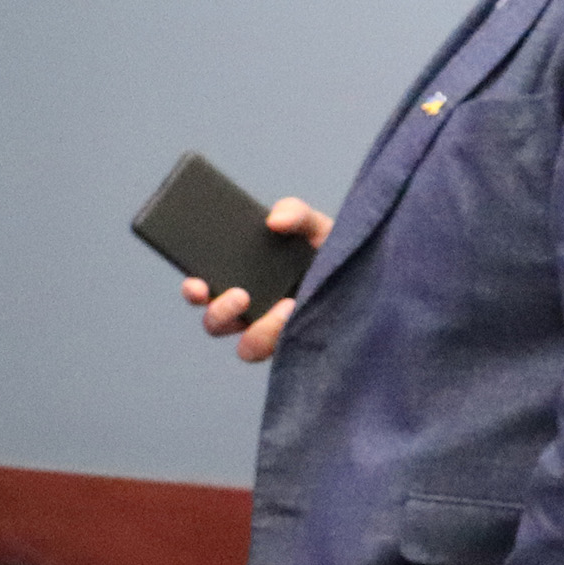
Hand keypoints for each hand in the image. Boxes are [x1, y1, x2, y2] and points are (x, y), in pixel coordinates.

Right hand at [181, 197, 332, 362]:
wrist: (370, 278)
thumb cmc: (333, 251)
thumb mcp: (314, 225)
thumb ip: (295, 212)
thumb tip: (274, 220)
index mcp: (240, 281)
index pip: (203, 291)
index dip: (193, 291)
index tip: (197, 283)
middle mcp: (250, 313)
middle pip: (215, 323)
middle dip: (219, 313)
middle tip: (240, 295)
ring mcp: (272, 334)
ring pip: (246, 347)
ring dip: (259, 331)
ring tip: (285, 306)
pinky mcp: (296, 348)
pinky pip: (282, 352)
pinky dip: (288, 334)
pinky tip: (302, 311)